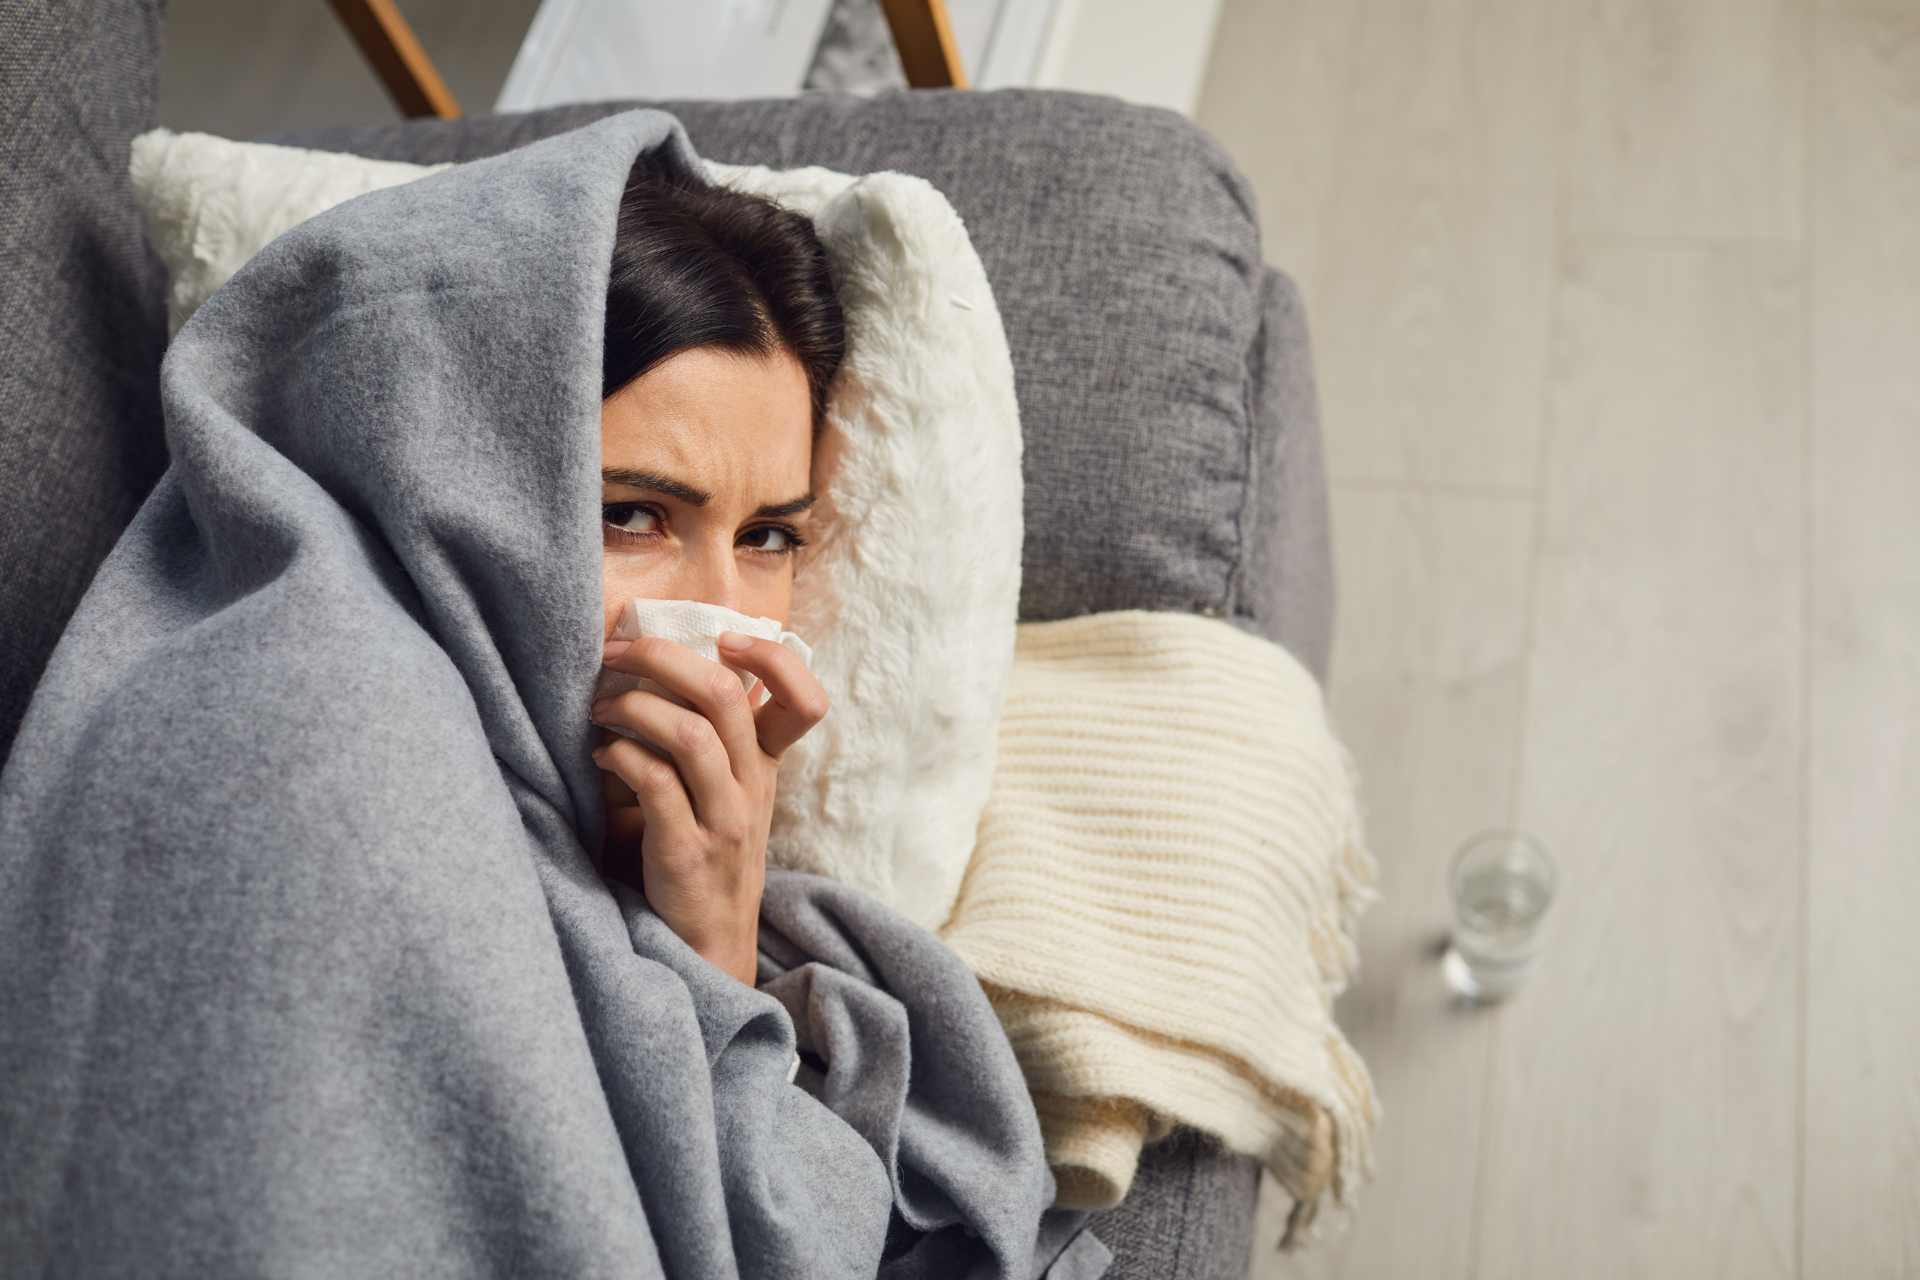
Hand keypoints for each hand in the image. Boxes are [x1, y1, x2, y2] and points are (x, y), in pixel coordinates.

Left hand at [591, 632, 827, 984]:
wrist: (709, 943)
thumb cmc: (705, 852)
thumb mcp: (728, 792)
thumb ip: (715, 738)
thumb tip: (662, 664)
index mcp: (768, 765)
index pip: (806, 700)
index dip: (772, 658)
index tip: (723, 640)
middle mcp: (754, 787)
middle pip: (726, 694)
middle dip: (662, 657)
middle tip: (616, 655)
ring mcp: (725, 819)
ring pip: (689, 733)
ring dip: (631, 707)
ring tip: (598, 709)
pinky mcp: (687, 849)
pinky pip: (655, 782)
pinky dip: (619, 755)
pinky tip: (600, 755)